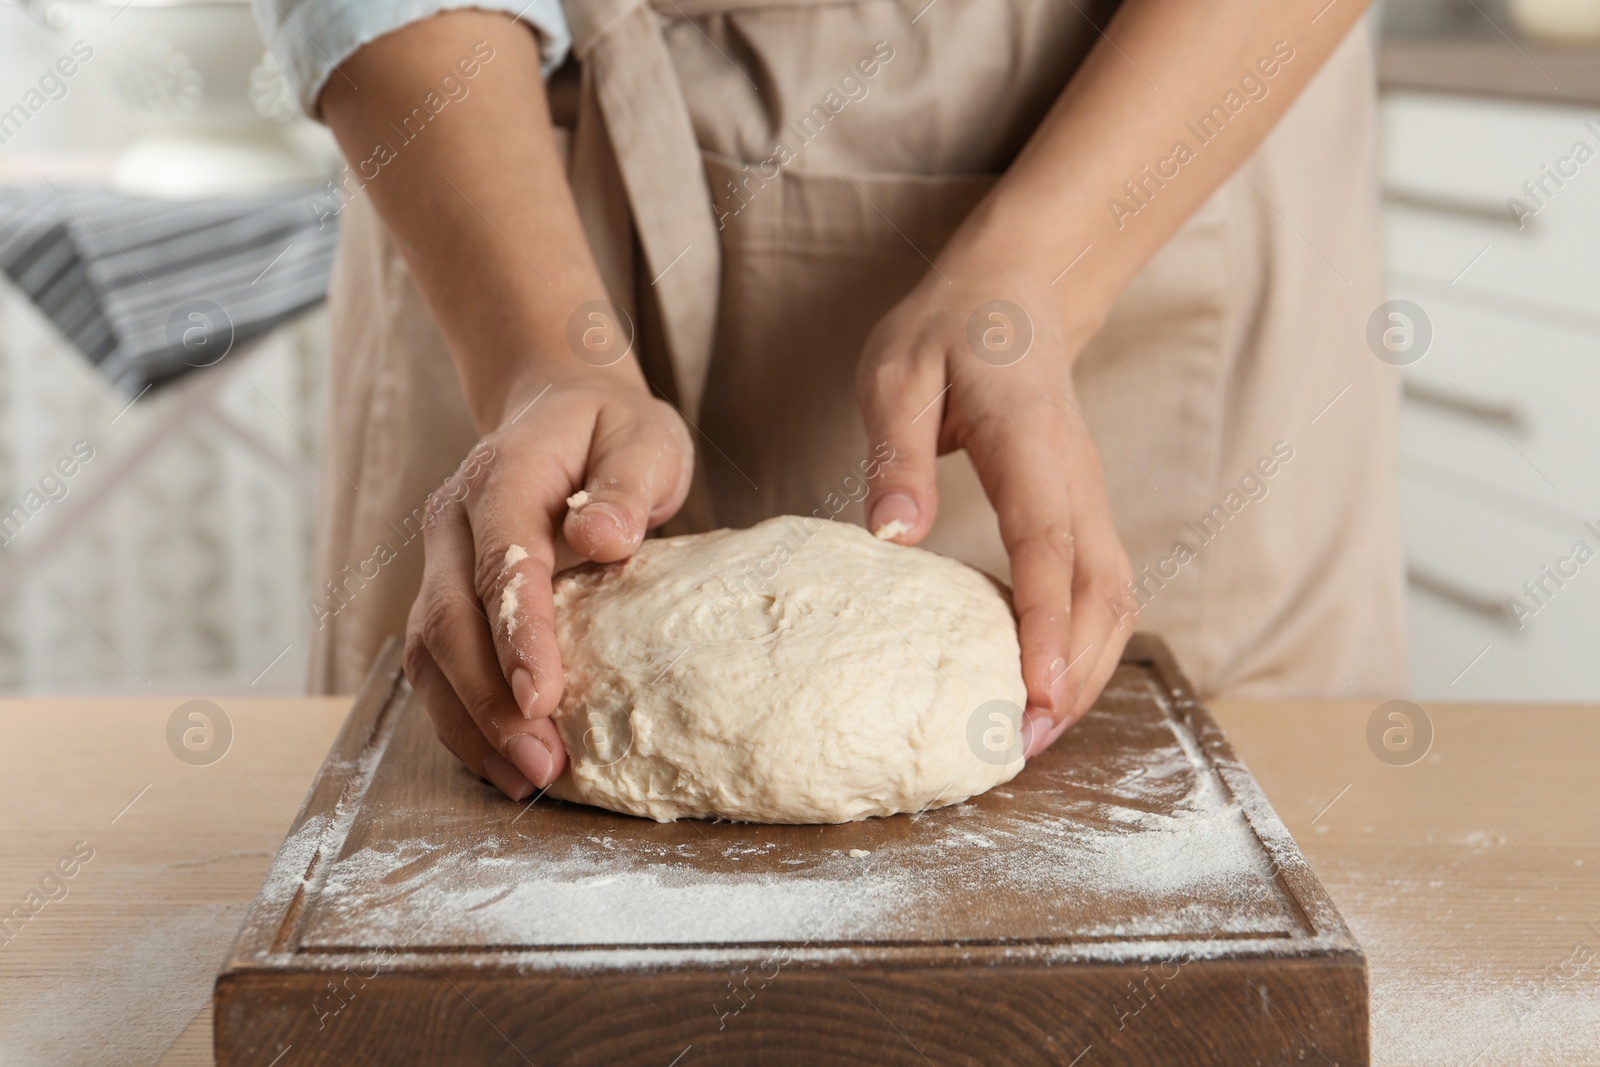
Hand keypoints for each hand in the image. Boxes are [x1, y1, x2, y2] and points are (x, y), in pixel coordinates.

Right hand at [403, 366, 693, 799]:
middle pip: (450, 620)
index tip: (542, 696)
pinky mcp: (443, 597)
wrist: (559, 412)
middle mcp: (453, 522)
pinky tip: (505, 764)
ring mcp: (439, 562)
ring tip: (527, 780)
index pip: (501, 558)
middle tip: (543, 764)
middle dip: (490, 702)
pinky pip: (438, 667)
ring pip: (430, 654)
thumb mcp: (645, 440)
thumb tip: (602, 537)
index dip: (517, 632)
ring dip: (472, 724)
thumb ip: (627, 485)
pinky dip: (465, 720)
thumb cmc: (611, 434)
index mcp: (504, 476)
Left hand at [857, 263, 1133, 757]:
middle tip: (1026, 744)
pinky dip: (1085, 644)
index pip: (1048, 547)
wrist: (1015, 295)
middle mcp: (1077, 479)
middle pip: (1101, 591)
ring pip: (1115, 598)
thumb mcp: (896, 375)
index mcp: (1029, 443)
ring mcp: (1090, 498)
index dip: (1046, 626)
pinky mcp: (1084, 513)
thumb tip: (893, 540)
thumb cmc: (948, 334)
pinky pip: (1100, 589)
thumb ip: (895, 455)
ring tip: (1036, 733)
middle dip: (1075, 673)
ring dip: (1088, 669)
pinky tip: (1045, 682)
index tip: (1037, 694)